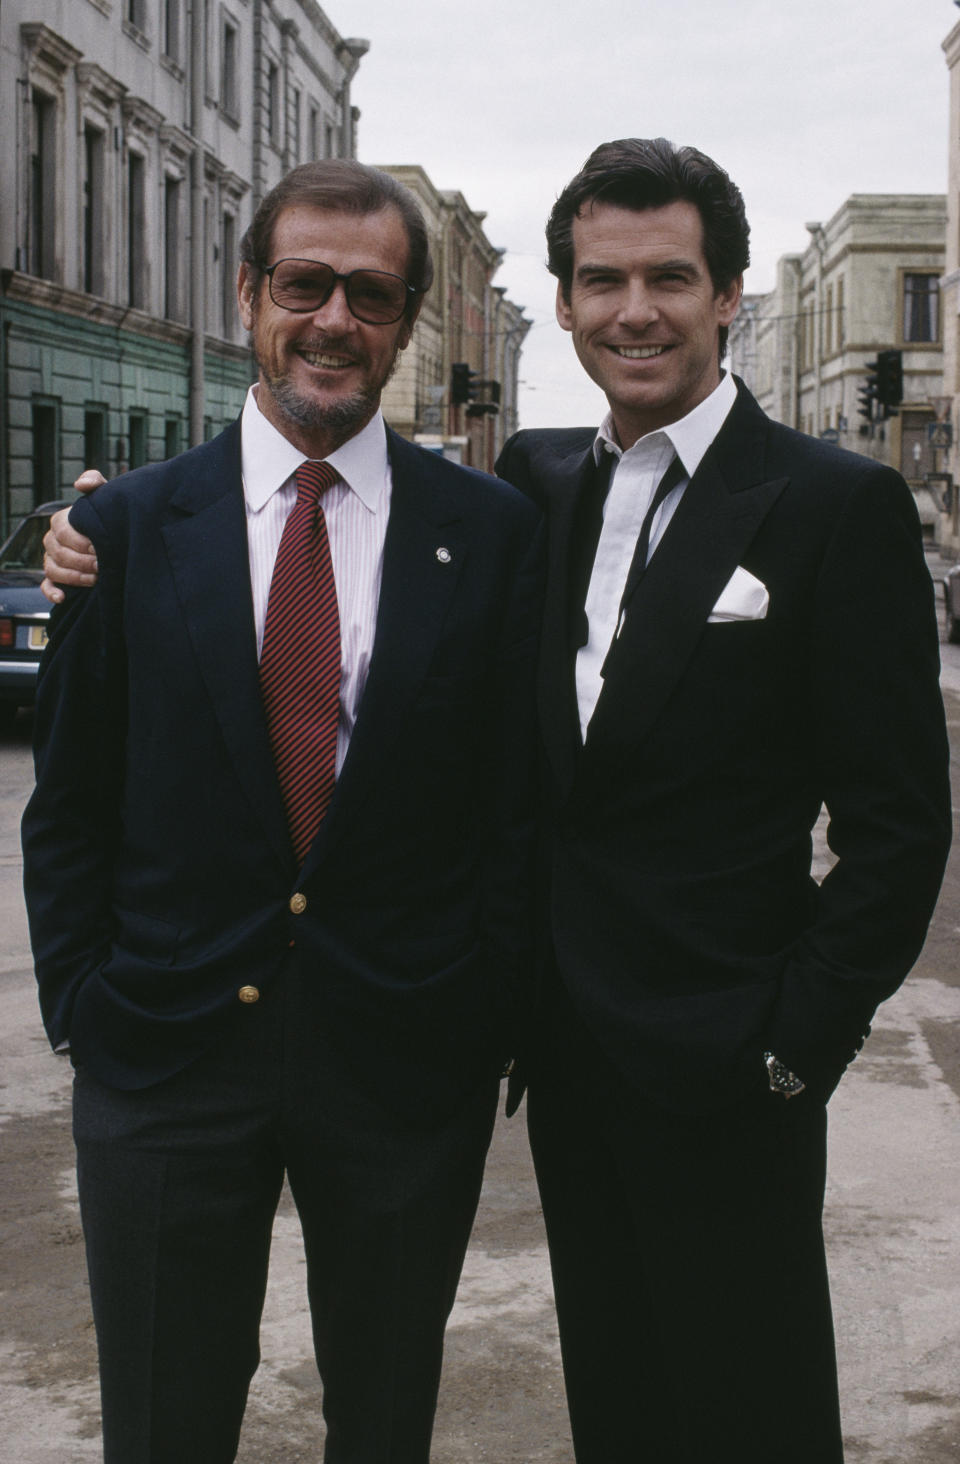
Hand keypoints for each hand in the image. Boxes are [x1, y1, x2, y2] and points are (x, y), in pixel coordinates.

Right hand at [41, 471, 102, 602]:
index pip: (63, 532)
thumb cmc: (108, 516)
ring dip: (74, 577)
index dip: (81, 542)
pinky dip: (52, 593)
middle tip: (102, 565)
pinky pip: (46, 586)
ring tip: (95, 579)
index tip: (101, 547)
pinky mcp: (56, 579)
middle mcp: (52, 541)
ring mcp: (52, 560)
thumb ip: (96, 483)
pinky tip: (64, 597)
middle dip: (82, 561)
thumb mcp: (106, 497)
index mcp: (60, 522)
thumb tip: (81, 484)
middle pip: (59, 553)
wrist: (117, 537)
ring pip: (53, 570)